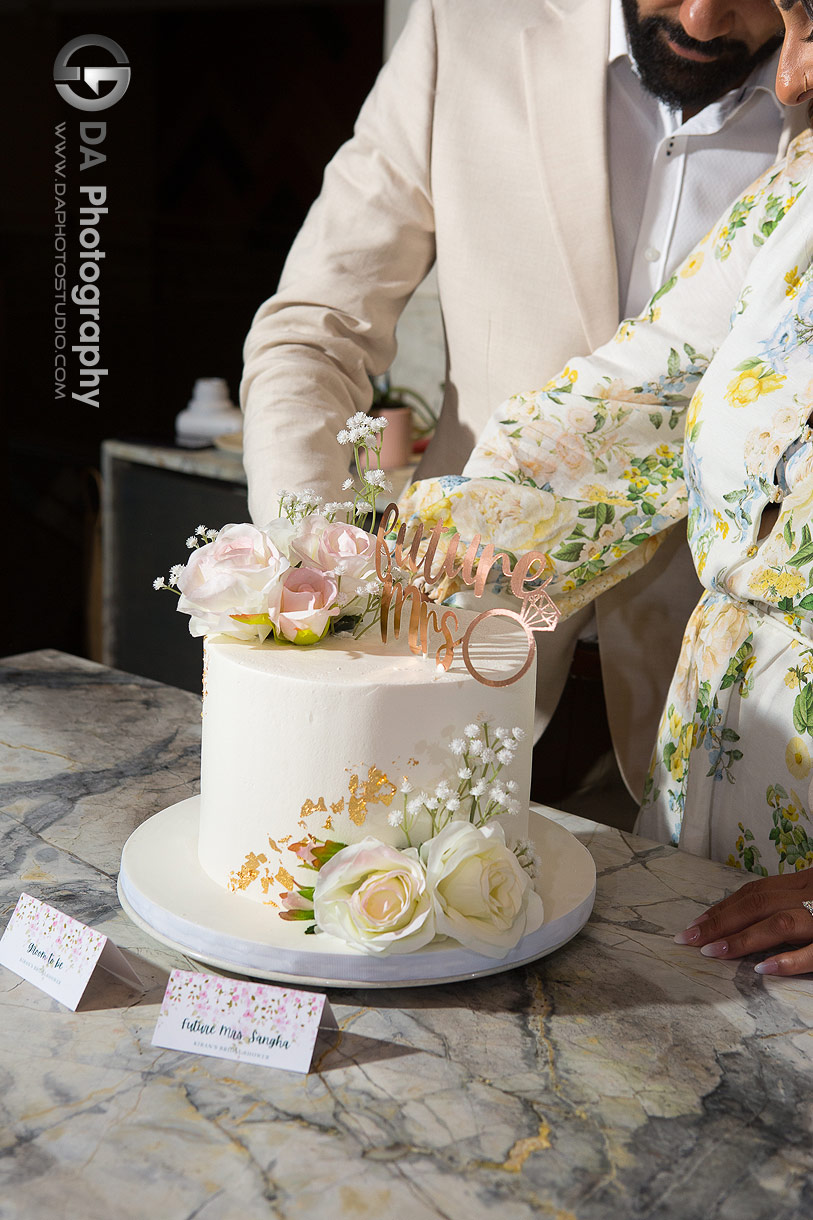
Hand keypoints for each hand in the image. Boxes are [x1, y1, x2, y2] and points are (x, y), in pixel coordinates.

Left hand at [674, 870, 812, 975]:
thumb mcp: (812, 896)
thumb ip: (787, 904)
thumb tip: (746, 921)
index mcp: (804, 883)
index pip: (756, 892)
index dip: (724, 907)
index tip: (696, 923)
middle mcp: (811, 894)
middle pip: (758, 904)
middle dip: (720, 922)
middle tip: (689, 939)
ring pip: (779, 923)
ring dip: (742, 938)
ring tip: (712, 952)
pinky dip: (787, 960)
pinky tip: (762, 969)